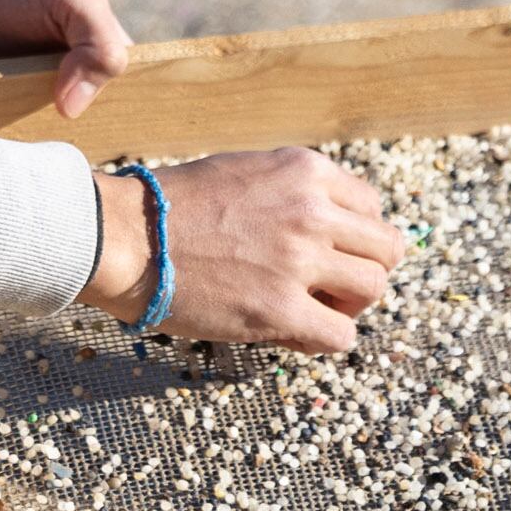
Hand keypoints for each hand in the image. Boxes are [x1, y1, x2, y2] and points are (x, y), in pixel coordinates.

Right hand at [85, 149, 400, 353]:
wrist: (124, 236)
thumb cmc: (170, 206)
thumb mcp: (243, 171)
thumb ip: (290, 191)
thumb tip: (325, 225)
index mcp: (304, 171)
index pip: (371, 206)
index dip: (355, 237)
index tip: (329, 253)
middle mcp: (311, 211)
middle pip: (385, 248)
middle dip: (363, 271)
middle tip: (329, 287)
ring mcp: (299, 260)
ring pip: (373, 289)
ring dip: (349, 306)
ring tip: (314, 310)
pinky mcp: (279, 308)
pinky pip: (342, 336)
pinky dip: (325, 340)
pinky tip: (294, 334)